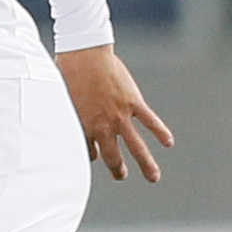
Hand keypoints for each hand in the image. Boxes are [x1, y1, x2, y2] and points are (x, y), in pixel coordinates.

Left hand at [57, 45, 174, 182]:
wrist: (84, 53)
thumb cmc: (68, 73)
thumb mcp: (62, 100)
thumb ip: (69, 118)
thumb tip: (65, 128)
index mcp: (83, 128)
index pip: (90, 152)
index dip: (94, 154)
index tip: (97, 153)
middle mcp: (103, 126)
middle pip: (113, 157)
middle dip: (117, 169)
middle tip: (121, 175)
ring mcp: (120, 115)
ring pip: (136, 146)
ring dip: (146, 164)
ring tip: (153, 177)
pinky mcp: (133, 101)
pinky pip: (150, 121)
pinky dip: (160, 133)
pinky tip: (168, 143)